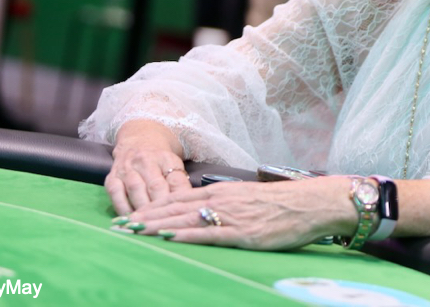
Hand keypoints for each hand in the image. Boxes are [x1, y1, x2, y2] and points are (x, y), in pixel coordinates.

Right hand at [106, 121, 190, 215]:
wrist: (138, 140)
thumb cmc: (159, 160)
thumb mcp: (174, 165)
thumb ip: (179, 184)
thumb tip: (187, 205)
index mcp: (166, 158)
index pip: (176, 179)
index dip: (180, 197)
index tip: (183, 211)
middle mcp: (146, 161)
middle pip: (155, 186)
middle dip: (161, 206)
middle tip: (165, 222)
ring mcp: (127, 168)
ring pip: (136, 189)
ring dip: (142, 209)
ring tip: (148, 224)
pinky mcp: (112, 177)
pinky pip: (116, 194)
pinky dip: (122, 207)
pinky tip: (129, 218)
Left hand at [122, 177, 355, 249]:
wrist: (311, 204)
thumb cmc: (283, 204)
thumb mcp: (249, 200)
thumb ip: (226, 205)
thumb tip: (207, 213)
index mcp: (222, 192)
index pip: (177, 199)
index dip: (151, 208)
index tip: (129, 216)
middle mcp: (221, 200)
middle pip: (174, 209)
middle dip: (143, 218)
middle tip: (118, 227)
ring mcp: (231, 216)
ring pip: (185, 220)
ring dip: (156, 226)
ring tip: (132, 232)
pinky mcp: (243, 232)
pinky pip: (209, 233)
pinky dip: (187, 235)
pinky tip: (170, 238)